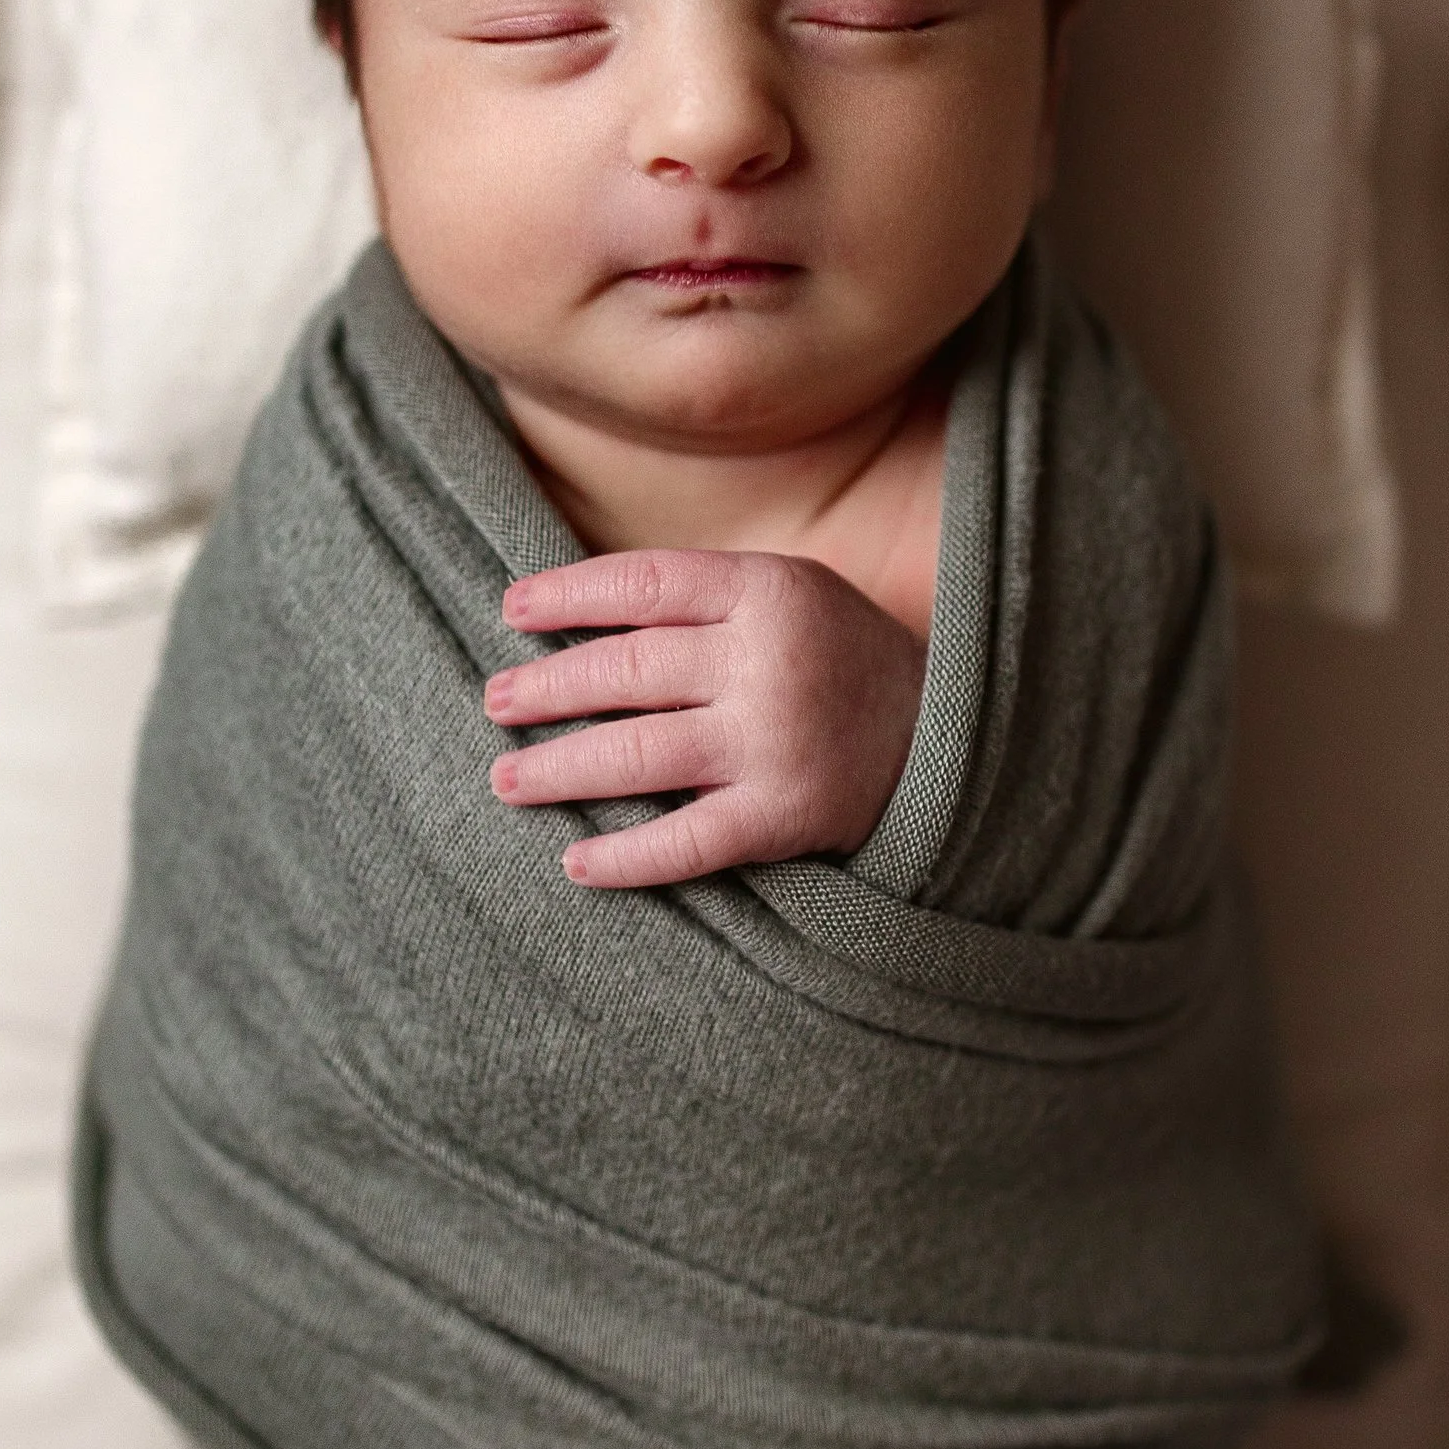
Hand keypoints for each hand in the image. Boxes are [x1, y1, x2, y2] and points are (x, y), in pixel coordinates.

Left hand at [484, 548, 925, 888]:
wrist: (953, 739)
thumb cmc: (842, 659)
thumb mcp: (790, 595)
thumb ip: (702, 600)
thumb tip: (577, 622)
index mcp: (768, 592)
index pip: (644, 584)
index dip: (568, 595)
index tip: (511, 609)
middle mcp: (767, 664)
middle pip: (628, 670)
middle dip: (547, 687)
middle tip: (495, 701)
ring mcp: (775, 744)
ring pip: (639, 755)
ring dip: (560, 769)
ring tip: (507, 779)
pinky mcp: (784, 816)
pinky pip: (688, 842)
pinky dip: (627, 858)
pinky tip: (577, 863)